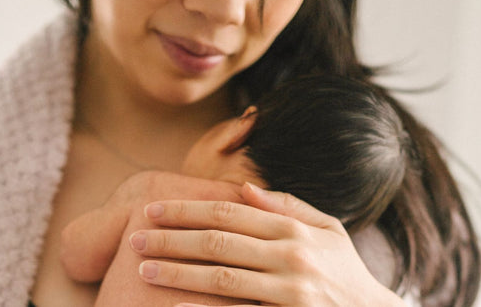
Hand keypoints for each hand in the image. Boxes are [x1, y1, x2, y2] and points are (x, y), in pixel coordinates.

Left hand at [127, 183, 405, 305]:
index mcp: (293, 230)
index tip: (153, 210)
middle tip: (135, 238)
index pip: (227, 213)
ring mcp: (290, 292)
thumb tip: (244, 188)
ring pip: (221, 278)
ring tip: (143, 270)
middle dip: (171, 238)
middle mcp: (291, 257)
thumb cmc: (346, 272)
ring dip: (177, 273)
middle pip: (217, 242)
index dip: (186, 209)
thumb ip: (287, 206)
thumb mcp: (328, 230)